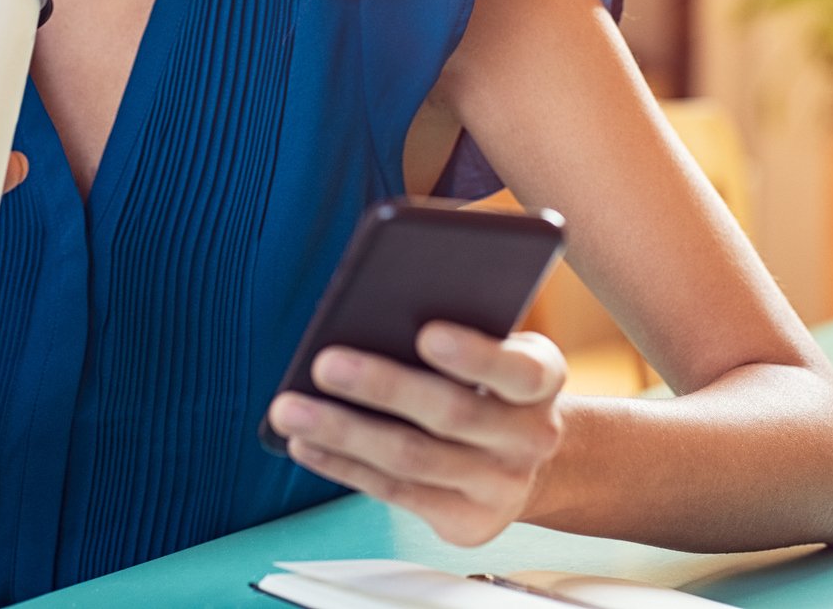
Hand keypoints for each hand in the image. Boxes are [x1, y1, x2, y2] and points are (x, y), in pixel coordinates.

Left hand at [267, 322, 567, 546]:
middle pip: (452, 413)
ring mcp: (500, 487)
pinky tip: (305, 442)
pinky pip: (395, 493)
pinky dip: (344, 465)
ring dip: (344, 432)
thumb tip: (370, 311)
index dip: (474, 355)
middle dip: (383, 387)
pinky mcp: (467, 522)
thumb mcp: (493, 346)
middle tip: (325, 363)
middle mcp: (530, 437)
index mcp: (542, 378)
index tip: (426, 334)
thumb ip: (455, 331)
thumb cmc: (490, 383)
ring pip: (412, 458)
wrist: (526, 459)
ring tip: (289, 408)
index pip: (517, 369)